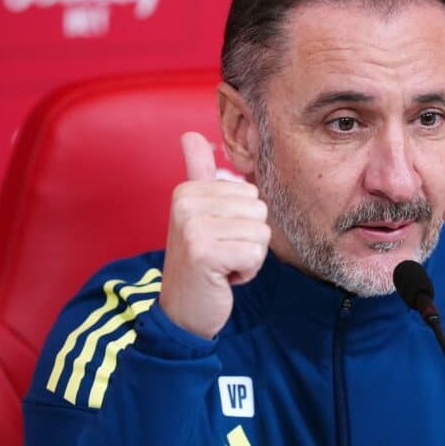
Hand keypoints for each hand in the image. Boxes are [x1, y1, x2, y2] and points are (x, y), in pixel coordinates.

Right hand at [158, 132, 270, 338]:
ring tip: (221, 264)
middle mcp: (186, 203)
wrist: (182, 311)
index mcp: (188, 190)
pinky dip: (246, 272)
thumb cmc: (199, 261)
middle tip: (220, 253)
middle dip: (248, 238)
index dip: (242, 221)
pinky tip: (223, 277)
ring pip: (261, 232)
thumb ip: (199, 173)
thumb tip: (191, 134)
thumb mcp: (198, 214)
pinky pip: (255, 253)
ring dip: (248, 256)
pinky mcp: (204, 253)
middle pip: (259, 210)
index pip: (250, 193)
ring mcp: (193, 227)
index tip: (216, 236)